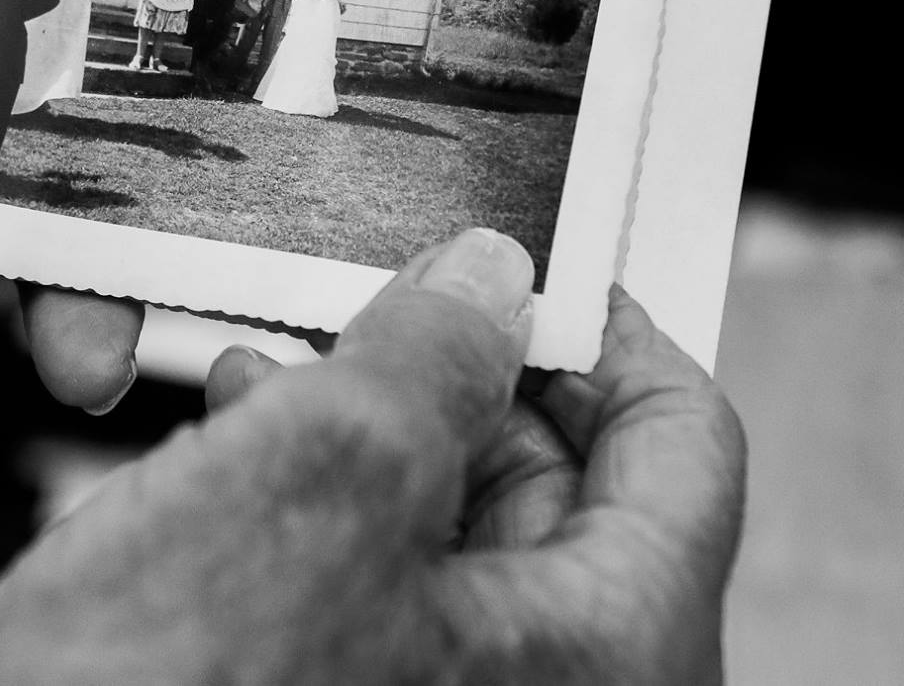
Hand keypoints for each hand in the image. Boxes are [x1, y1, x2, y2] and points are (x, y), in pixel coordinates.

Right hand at [0, 230, 747, 683]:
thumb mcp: (317, 476)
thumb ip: (432, 355)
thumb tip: (491, 279)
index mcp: (608, 656)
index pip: (683, 448)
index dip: (603, 328)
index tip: (528, 257)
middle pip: (550, 485)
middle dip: (447, 371)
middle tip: (364, 284)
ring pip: (435, 531)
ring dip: (354, 425)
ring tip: (263, 360)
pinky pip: (355, 589)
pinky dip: (299, 505)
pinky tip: (219, 448)